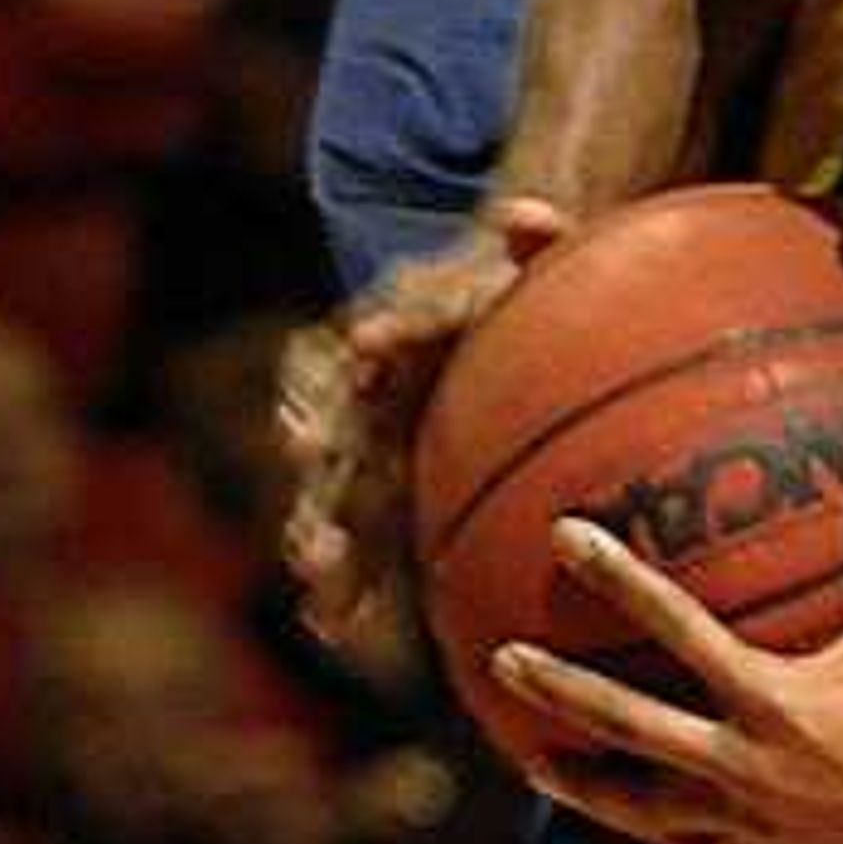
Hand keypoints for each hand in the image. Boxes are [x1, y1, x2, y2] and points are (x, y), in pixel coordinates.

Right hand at [297, 205, 566, 647]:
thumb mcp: (521, 264)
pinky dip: (347, 580)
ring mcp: (363, 446)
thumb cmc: (500, 296)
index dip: (383, 332)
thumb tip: (527, 213)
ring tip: (318, 585)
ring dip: (322, 534)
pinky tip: (337, 630)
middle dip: (320, 456)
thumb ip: (530, 237)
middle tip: (312, 500)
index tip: (371, 343)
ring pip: (332, 492)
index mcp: (401, 329)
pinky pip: (360, 536)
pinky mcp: (375, 492)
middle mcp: (364, 390)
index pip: (388, 326)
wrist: (467, 322)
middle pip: (335, 422)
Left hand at [496, 438, 842, 843]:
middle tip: (502, 663)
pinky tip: (661, 843)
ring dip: (589, 788)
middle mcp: (747, 768)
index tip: (563, 537)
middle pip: (628, 729)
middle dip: (560, 693)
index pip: (675, 627)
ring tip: (538, 766)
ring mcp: (758, 827)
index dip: (616, 576)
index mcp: (773, 703)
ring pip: (648, 810)